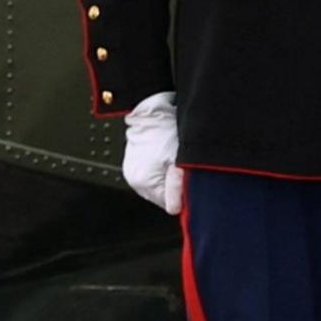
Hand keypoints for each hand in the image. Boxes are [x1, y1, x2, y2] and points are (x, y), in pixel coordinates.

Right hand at [120, 93, 182, 215]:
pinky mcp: (133, 164)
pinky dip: (160, 171)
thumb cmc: (167, 131)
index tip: (188, 179)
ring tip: (172, 159)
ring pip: (157, 186)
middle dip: (175, 186)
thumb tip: (176, 210)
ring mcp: (132, 171)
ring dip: (167, 179)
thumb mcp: (178, 161)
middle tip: (181, 167)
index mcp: (144, 182)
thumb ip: (178, 187)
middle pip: (162, 196)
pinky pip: (151, 175)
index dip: (182, 194)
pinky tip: (165, 157)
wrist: (152, 110)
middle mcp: (134, 179)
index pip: (169, 204)